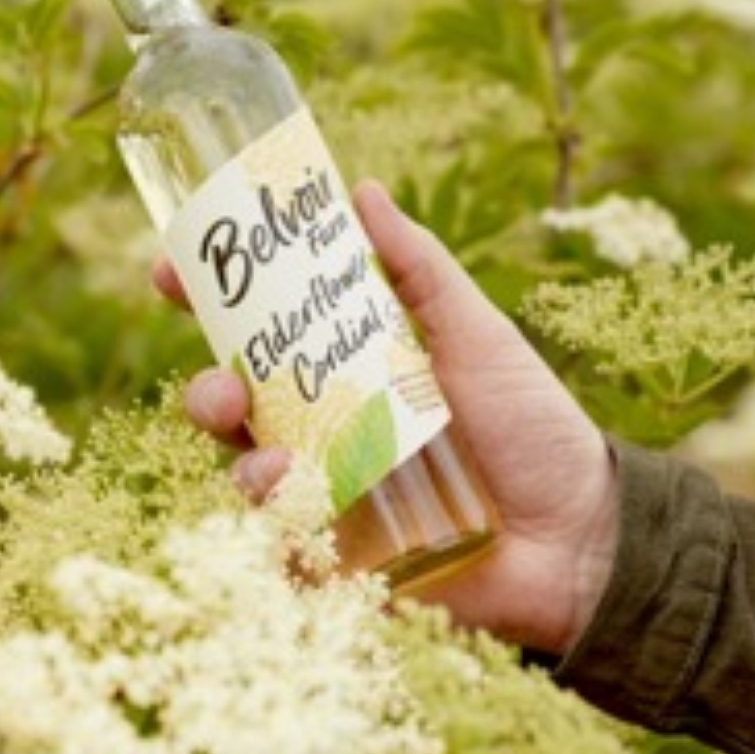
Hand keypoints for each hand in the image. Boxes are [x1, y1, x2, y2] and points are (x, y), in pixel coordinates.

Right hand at [157, 181, 618, 654]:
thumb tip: (363, 188)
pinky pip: (286, 556)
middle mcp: (327, 430)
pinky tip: (302, 525)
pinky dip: (280, 542)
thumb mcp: (476, 332)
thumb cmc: (533, 424)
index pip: (260, 333)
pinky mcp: (344, 564)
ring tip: (279, 466)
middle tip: (223, 389)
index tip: (172, 272)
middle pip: (236, 406)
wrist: (582, 533)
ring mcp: (330, 496)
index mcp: (349, 369)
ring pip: (249, 478)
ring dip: (245, 468)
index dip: (208, 301)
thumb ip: (419, 268)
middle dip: (208, 392)